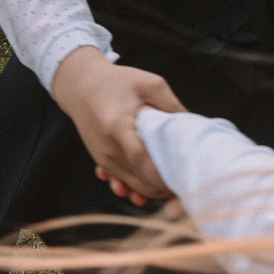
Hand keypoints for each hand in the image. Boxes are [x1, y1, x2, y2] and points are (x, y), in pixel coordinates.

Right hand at [50, 48, 183, 202]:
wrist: (81, 85)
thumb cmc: (118, 81)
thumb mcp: (149, 83)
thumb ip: (171, 105)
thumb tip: (193, 126)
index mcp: (117, 124)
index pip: (139, 157)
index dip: (160, 172)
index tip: (181, 176)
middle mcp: (107, 146)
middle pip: (136, 178)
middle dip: (162, 188)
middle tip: (186, 185)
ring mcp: (102, 157)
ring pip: (130, 185)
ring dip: (153, 191)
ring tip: (175, 187)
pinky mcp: (101, 161)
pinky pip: (122, 182)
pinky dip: (139, 188)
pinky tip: (155, 187)